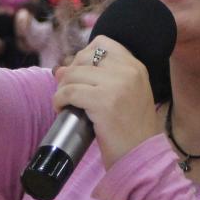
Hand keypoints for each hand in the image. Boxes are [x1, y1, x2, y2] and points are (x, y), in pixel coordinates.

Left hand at [51, 36, 161, 168]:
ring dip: (62, 89)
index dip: (84, 57)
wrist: (140, 157)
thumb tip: (60, 68)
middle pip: (83, 57)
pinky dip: (59, 100)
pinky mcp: (103, 101)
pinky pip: (68, 92)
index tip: (81, 76)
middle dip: (70, 73)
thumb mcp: (126, 95)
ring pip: (72, 74)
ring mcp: (116, 85)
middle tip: (69, 92)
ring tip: (65, 103)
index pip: (102, 43)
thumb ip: (101, 78)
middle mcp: (128, 71)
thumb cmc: (130, 131)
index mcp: (136, 67)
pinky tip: (61, 109)